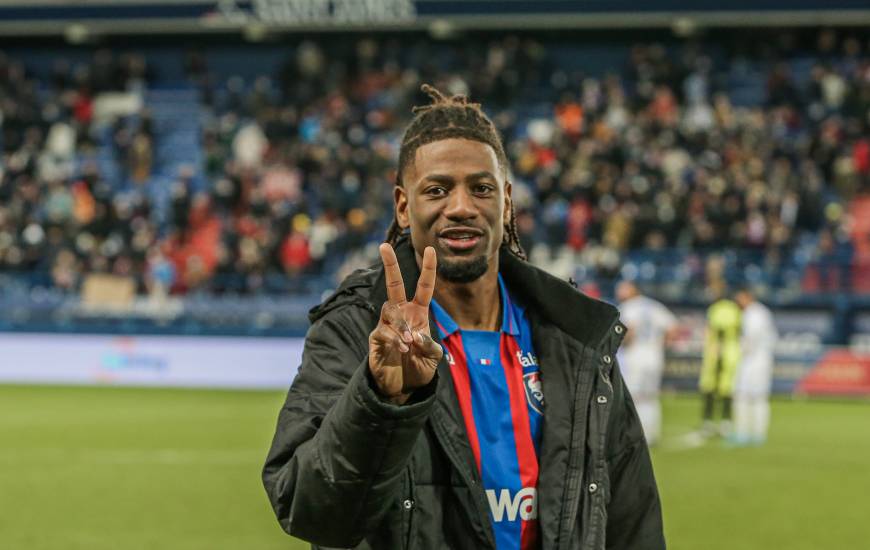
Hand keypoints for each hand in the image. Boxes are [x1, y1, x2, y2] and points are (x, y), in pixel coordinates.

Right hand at [368, 243, 442, 403]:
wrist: (401, 388)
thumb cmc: (418, 367)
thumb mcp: (433, 358)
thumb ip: (429, 346)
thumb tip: (416, 336)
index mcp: (418, 313)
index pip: (423, 287)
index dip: (428, 269)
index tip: (431, 249)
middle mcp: (401, 314)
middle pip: (393, 284)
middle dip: (389, 265)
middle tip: (384, 246)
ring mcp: (386, 325)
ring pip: (390, 311)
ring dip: (401, 326)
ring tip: (409, 344)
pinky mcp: (376, 338)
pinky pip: (383, 331)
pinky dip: (394, 339)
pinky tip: (402, 348)